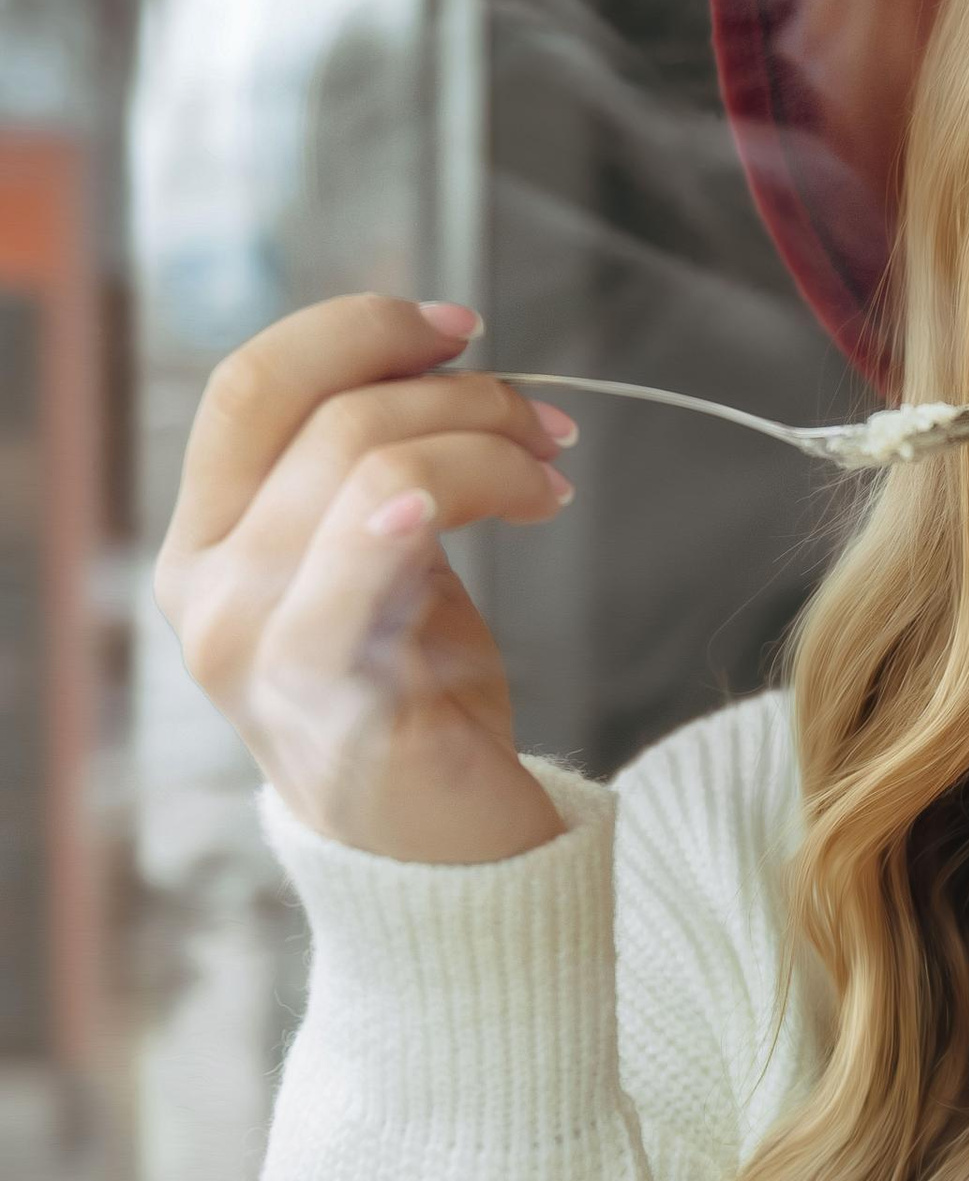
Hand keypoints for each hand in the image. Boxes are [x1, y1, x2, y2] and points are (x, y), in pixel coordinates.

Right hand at [154, 294, 575, 864]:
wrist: (448, 852)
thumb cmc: (420, 697)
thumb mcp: (381, 561)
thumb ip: (370, 471)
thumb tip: (429, 357)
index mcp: (206, 543)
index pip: (253, 387)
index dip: (357, 330)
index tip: (460, 328)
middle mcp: (209, 593)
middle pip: (328, 415)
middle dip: (458, 393)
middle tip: (546, 422)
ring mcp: (258, 652)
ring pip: (369, 466)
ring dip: (488, 444)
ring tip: (551, 478)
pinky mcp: (332, 697)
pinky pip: (377, 554)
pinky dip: (449, 496)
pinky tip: (523, 497)